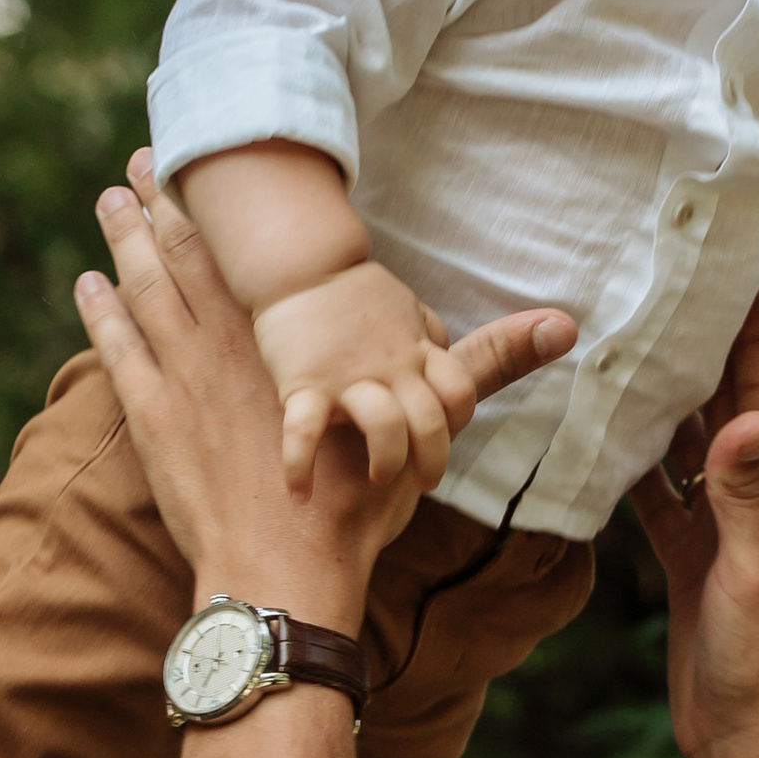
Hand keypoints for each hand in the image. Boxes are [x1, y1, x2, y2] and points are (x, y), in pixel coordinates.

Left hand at [77, 154, 573, 617]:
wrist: (289, 569)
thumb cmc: (361, 500)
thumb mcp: (431, 423)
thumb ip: (490, 364)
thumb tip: (568, 323)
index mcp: (298, 335)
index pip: (256, 251)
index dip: (227, 201)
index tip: (205, 157)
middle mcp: (237, 340)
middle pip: (192, 255)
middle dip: (161, 204)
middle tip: (136, 157)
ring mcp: (187, 377)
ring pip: (149, 290)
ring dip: (126, 241)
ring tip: (108, 198)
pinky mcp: (152, 419)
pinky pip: (117, 352)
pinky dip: (100, 313)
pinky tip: (87, 284)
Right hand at [250, 256, 474, 495]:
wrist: (301, 265)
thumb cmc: (356, 295)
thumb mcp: (407, 308)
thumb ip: (429, 339)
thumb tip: (446, 359)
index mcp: (417, 350)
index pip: (459, 390)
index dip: (459, 418)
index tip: (445, 433)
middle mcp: (391, 367)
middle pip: (430, 420)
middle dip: (433, 460)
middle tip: (422, 481)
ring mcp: (348, 377)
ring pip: (385, 428)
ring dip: (387, 460)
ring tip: (377, 476)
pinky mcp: (303, 385)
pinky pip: (303, 433)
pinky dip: (299, 467)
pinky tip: (299, 492)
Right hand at [629, 299, 758, 757]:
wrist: (749, 740)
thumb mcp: (753, 568)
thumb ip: (746, 494)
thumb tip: (751, 414)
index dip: (750, 329)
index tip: (728, 267)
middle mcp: (753, 497)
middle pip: (724, 403)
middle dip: (700, 347)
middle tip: (659, 288)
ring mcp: (721, 528)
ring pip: (687, 445)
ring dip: (662, 399)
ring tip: (622, 345)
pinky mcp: (690, 560)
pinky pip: (659, 497)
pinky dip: (635, 464)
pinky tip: (602, 435)